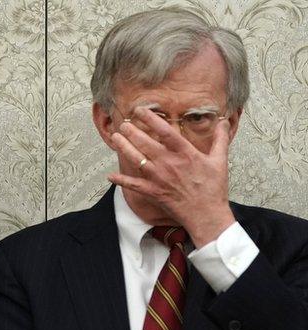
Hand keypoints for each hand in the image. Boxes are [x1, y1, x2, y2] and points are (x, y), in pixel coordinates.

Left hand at [107, 106, 234, 247]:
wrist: (207, 214)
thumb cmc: (214, 187)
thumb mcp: (220, 160)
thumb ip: (220, 139)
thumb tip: (225, 121)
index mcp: (185, 153)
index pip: (165, 131)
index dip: (151, 119)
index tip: (140, 110)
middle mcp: (169, 163)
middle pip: (146, 143)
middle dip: (132, 132)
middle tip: (123, 123)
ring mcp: (159, 178)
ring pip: (137, 159)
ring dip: (124, 148)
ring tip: (115, 137)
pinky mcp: (153, 192)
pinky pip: (134, 185)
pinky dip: (121, 181)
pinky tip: (110, 176)